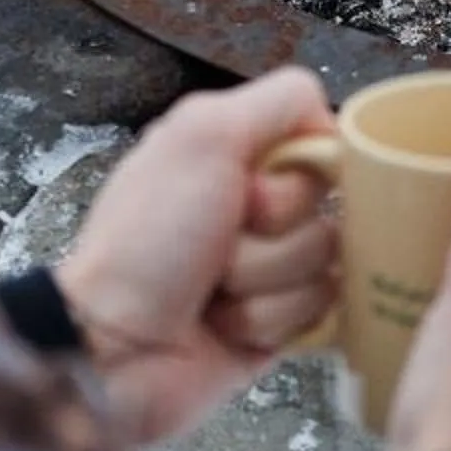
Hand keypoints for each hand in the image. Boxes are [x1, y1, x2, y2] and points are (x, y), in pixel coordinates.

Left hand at [54, 69, 341, 446]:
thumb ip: (280, 102)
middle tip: (220, 246)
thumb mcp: (201, 137)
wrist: (115, 348)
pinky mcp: (283, 320)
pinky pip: (321, 310)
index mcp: (236, 153)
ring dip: (266, 280)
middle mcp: (257, 204)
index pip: (321, 139)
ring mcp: (274, 265)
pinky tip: (225, 326)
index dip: (300, 168)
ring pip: (327, 261)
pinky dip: (268, 318)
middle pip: (328, 203)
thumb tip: (335, 126)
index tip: (251, 189)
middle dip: (276, 231)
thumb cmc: (147, 241)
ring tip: (213, 291)